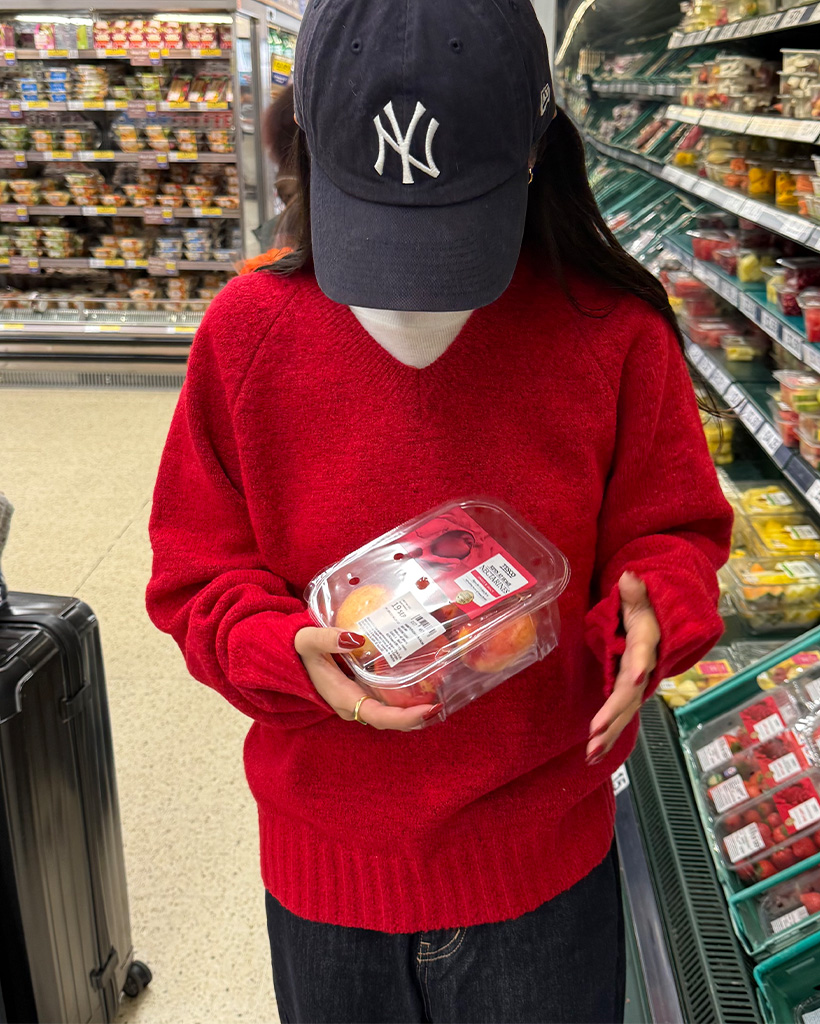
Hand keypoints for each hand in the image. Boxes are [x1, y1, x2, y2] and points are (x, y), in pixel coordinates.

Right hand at [294, 627, 439, 731]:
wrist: (291, 656)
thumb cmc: (300, 650)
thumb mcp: (307, 641)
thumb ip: (326, 639)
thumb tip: (356, 638)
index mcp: (343, 698)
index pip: (378, 716)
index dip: (404, 717)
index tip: (428, 710)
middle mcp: (354, 705)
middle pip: (389, 719)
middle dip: (415, 717)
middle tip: (441, 703)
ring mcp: (359, 700)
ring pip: (390, 713)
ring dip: (413, 710)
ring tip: (439, 698)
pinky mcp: (363, 691)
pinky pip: (387, 702)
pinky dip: (405, 699)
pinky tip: (423, 686)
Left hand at [586, 572, 659, 765]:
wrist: (664, 624)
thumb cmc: (646, 608)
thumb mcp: (641, 597)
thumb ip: (634, 592)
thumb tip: (629, 577)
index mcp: (645, 643)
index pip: (641, 654)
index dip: (637, 665)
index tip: (633, 677)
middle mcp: (642, 668)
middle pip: (629, 693)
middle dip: (613, 714)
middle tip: (595, 733)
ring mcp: (636, 685)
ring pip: (623, 712)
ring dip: (608, 734)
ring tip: (590, 754)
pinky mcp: (627, 694)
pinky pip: (618, 716)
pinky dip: (608, 736)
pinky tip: (593, 754)